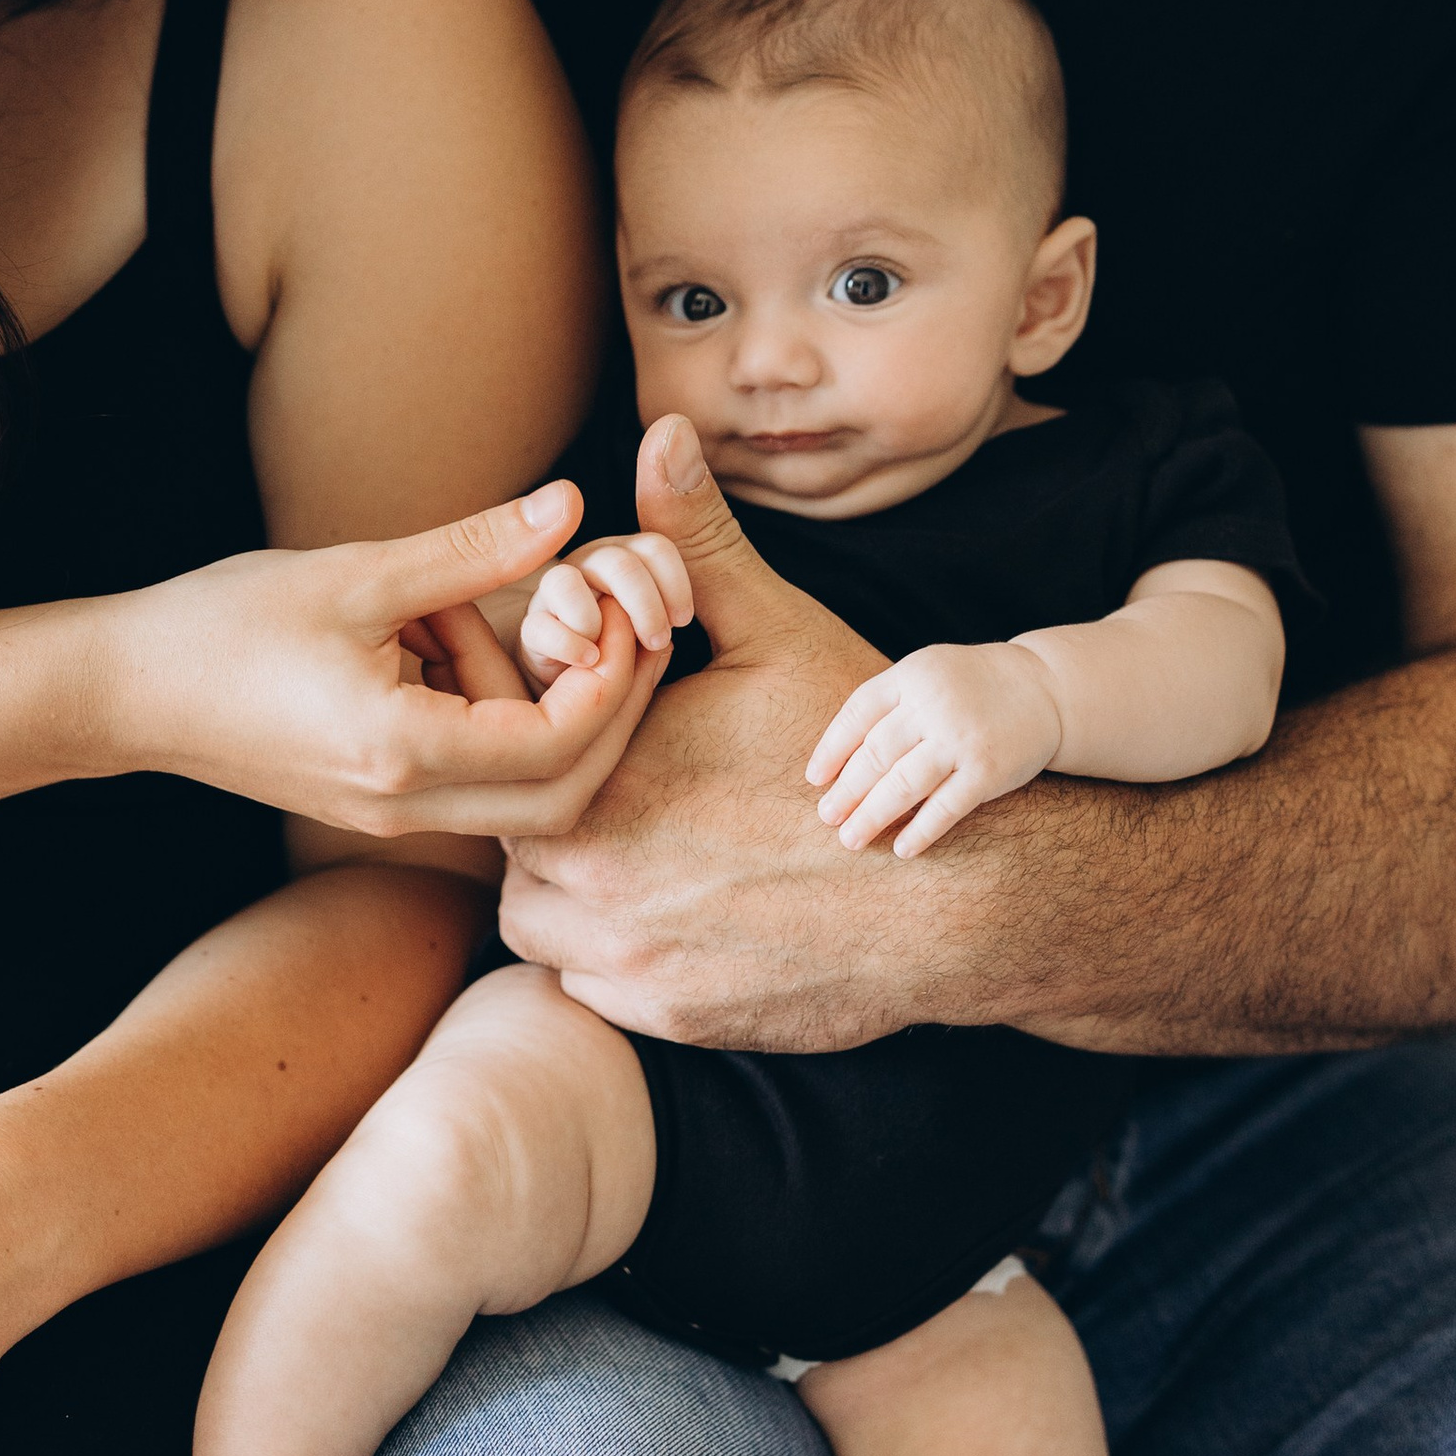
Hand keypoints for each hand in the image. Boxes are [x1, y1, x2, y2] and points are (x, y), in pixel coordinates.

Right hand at [102, 485, 668, 839]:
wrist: (125, 691)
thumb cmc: (225, 626)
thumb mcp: (357, 573)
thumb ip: (472, 549)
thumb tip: (570, 505)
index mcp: (404, 752)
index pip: (559, 744)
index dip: (610, 680)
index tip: (620, 609)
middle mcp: (407, 806)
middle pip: (564, 799)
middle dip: (609, 718)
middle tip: (619, 633)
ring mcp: (391, 815)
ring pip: (524, 798)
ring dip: (544, 714)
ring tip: (482, 616)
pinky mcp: (377, 803)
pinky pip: (475, 783)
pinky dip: (496, 722)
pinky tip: (448, 642)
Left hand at [497, 419, 1029, 1048]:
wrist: (949, 901)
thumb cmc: (857, 756)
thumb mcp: (777, 632)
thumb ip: (696, 543)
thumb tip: (658, 434)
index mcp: (602, 777)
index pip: (507, 755)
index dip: (529, 735)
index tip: (564, 728)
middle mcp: (594, 879)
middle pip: (513, 844)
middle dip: (544, 814)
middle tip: (605, 789)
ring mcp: (627, 962)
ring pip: (538, 927)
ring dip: (566, 892)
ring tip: (628, 849)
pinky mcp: (666, 1021)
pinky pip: (592, 989)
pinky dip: (612, 954)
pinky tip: (671, 906)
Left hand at [807, 640, 1062, 855]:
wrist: (1046, 689)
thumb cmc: (971, 687)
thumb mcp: (928, 675)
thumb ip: (889, 705)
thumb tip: (835, 759)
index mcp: (912, 676)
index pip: (857, 714)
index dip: (832, 749)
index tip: (814, 780)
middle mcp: (933, 704)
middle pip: (875, 754)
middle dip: (846, 791)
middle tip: (826, 818)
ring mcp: (961, 738)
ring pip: (903, 785)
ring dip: (871, 817)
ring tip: (850, 839)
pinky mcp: (988, 770)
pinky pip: (945, 808)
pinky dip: (920, 831)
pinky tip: (901, 849)